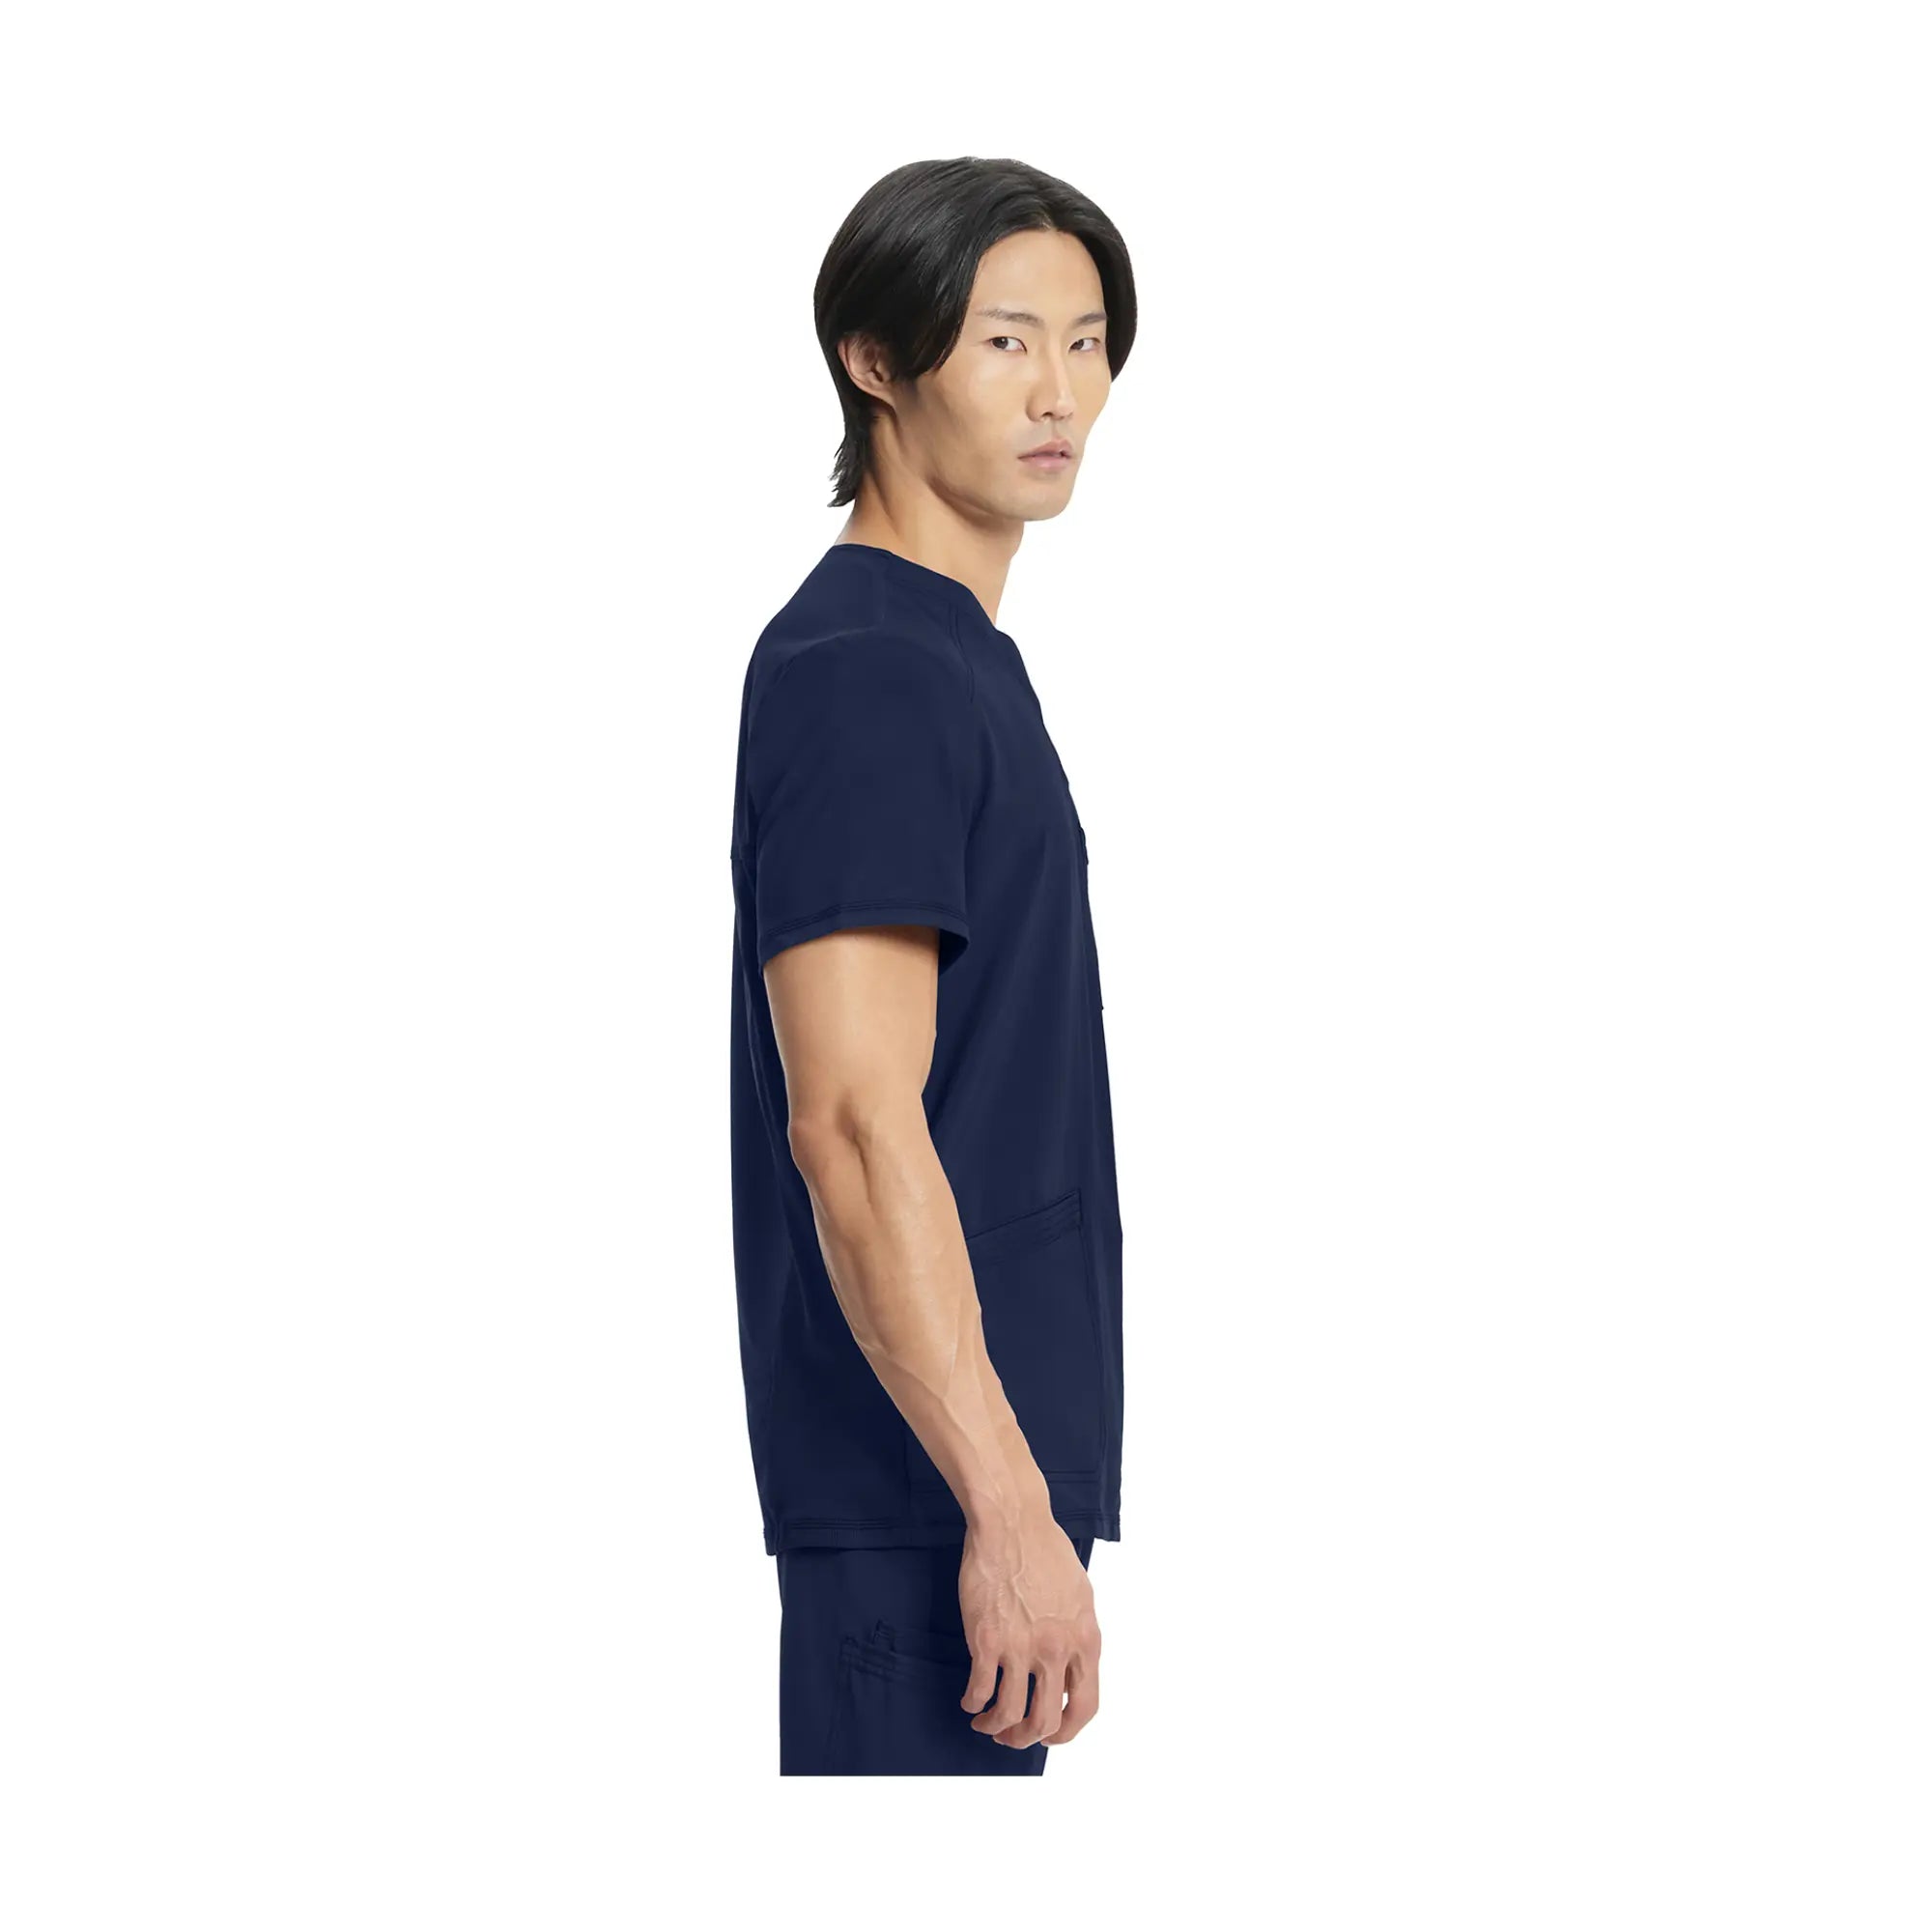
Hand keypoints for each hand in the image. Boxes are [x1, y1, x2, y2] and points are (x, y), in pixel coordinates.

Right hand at [957, 1507, 1101, 1747]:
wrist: (1012, 1523)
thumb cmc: (1045, 1550)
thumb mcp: (1080, 1597)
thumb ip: (1077, 1637)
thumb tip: (1069, 1669)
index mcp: (1084, 1641)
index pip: (1084, 1708)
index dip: (1067, 1732)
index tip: (1051, 1736)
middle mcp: (1056, 1651)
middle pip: (1045, 1721)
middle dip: (1026, 1738)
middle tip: (1011, 1736)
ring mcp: (1021, 1648)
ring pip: (1010, 1715)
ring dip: (997, 1728)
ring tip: (986, 1723)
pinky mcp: (986, 1640)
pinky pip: (980, 1690)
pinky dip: (974, 1704)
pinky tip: (970, 1700)